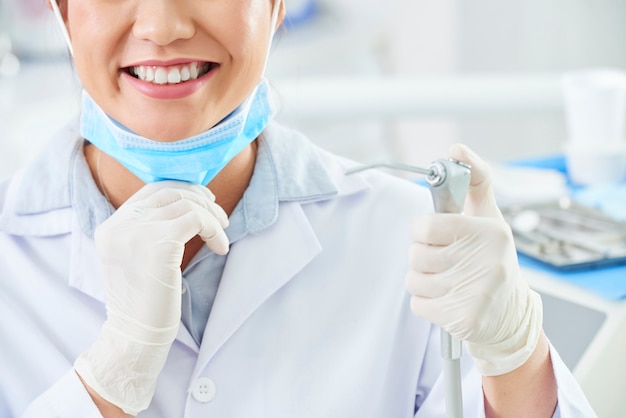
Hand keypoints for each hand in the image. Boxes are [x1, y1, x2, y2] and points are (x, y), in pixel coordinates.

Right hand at [74, 181, 228, 414]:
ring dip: (212, 217)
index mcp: (111, 227)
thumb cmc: (144, 301)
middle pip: (169, 193)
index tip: (205, 201)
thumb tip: (188, 204)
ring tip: (221, 236)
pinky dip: (213, 230)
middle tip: (221, 217)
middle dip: (201, 200)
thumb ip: (148, 230)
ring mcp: (135, 232)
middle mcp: (119, 225)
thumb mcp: (135, 257)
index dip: (182, 190)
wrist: (135, 334)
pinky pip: (196, 219)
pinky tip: (220, 248)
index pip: (151, 191)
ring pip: (186, 205)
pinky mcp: (158, 242)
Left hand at [405, 144, 541, 375]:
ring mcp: (476, 293)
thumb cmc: (491, 258)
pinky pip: (417, 305)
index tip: (432, 234)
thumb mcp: (488, 217)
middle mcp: (486, 262)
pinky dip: (426, 303)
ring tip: (447, 281)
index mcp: (489, 232)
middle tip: (443, 260)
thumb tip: (456, 148)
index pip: (425, 226)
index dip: (421, 230)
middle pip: (416, 254)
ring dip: (423, 281)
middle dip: (422, 257)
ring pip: (413, 280)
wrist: (509, 313)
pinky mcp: (463, 319)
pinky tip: (448, 299)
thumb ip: (474, 181)